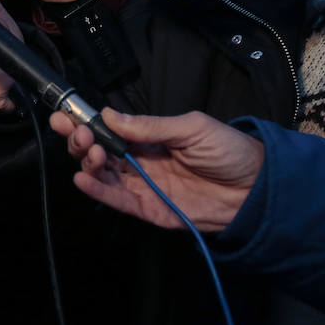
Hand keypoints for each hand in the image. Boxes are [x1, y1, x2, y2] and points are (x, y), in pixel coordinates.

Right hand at [48, 108, 262, 232]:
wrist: (258, 189)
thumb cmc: (230, 151)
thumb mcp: (191, 128)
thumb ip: (150, 126)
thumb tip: (110, 115)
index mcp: (150, 138)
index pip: (109, 129)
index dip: (86, 122)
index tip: (67, 114)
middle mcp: (142, 161)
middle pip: (100, 152)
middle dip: (81, 141)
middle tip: (77, 133)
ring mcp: (145, 186)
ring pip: (104, 175)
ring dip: (88, 163)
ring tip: (89, 152)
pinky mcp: (151, 210)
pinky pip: (119, 201)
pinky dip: (98, 191)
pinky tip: (83, 179)